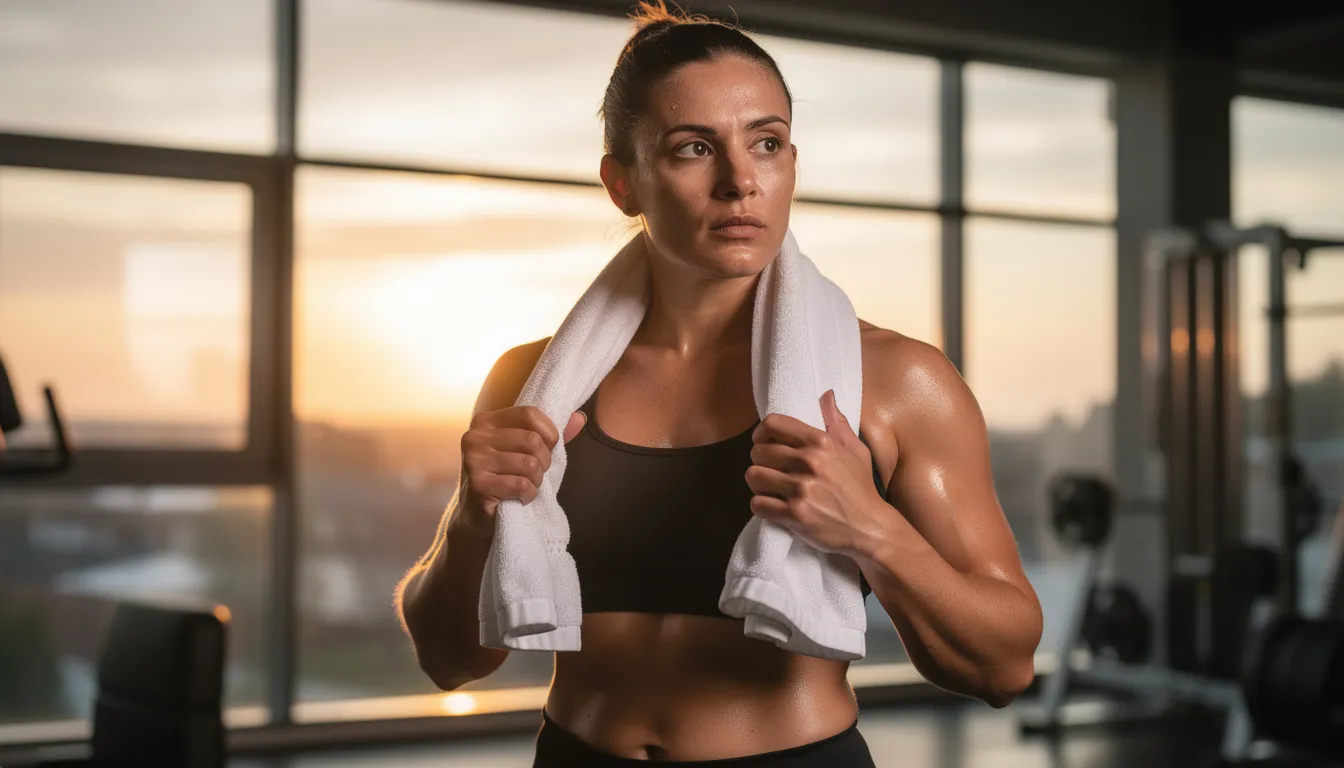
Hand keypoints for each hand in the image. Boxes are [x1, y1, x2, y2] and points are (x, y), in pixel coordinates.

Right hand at [456, 406, 585, 533]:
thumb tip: (580, 417)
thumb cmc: (505, 478)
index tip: (548, 449)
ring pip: (529, 464)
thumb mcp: (525, 451)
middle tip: (536, 473)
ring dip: (536, 480)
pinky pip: (521, 485)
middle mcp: (476, 436)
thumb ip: (550, 434)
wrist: (477, 515)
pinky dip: (529, 494)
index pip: (529, 414)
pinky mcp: (478, 484)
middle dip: (544, 461)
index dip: (549, 433)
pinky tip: (520, 497)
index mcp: (486, 421)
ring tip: (526, 485)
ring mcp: (474, 460)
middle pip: (532, 440)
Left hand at [745, 389, 888, 555]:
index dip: (761, 432)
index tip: (763, 442)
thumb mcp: (856, 450)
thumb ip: (837, 422)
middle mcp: (809, 462)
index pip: (773, 424)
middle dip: (760, 461)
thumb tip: (826, 395)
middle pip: (758, 451)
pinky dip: (761, 506)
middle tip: (771, 470)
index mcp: (821, 442)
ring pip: (753, 476)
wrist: (869, 527)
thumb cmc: (860, 488)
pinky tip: (773, 506)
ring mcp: (801, 489)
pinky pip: (758, 504)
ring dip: (758, 483)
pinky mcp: (795, 515)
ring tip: (770, 488)